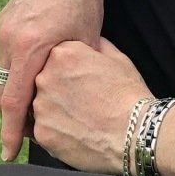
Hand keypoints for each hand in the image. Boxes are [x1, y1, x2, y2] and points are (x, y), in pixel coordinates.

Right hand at [0, 0, 109, 159]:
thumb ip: (71, 75)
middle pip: (0, 92)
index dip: (10, 132)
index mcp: (28, 46)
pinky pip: (2, 56)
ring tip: (35, 104)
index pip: (13, 102)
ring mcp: (2, 26)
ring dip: (11, 93)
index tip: (7, 154)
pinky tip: (32, 77)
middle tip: (33, 129)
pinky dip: (12, 73)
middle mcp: (8, 37)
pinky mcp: (4, 18)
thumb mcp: (86, 43)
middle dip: (12, 115)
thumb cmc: (87, 1)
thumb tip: (67, 106)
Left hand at [31, 38, 151, 172]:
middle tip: (81, 101)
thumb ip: (96, 45)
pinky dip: (56, 132)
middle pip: (43, 81)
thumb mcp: (118, 59)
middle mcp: (44, 76)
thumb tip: (90, 41)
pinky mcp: (41, 133)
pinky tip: (77, 133)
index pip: (53, 58)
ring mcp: (40, 106)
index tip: (80, 81)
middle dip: (58, 90)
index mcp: (62, 53)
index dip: (68, 71)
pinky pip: (43, 130)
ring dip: (55, 111)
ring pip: (41, 106)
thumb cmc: (129, 96)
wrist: (134, 134)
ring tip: (80, 119)